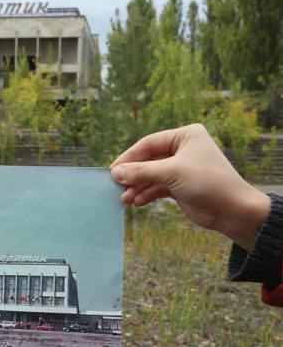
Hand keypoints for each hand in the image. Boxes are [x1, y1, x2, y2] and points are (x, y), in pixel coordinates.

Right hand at [110, 123, 269, 250]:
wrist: (232, 210)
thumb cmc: (207, 182)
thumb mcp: (171, 173)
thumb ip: (141, 171)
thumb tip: (115, 173)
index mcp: (185, 136)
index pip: (148, 143)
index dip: (129, 157)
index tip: (112, 171)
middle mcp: (182, 149)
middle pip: (148, 160)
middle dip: (133, 175)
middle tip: (116, 187)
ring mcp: (181, 168)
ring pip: (151, 175)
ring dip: (137, 187)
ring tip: (125, 199)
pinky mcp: (179, 185)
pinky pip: (157, 187)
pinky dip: (146, 194)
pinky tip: (137, 202)